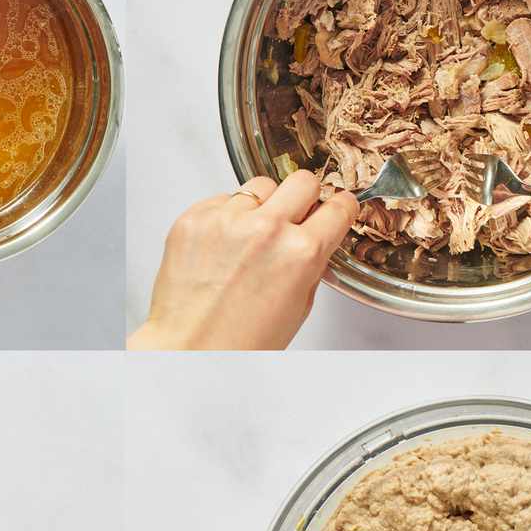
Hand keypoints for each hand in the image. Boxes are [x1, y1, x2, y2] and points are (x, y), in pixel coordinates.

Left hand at [129, 171, 357, 349]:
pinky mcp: (195, 218)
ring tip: (252, 235)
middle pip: (303, 181)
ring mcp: (227, 220)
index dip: (340, 207)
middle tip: (296, 216)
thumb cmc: (240, 341)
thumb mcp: (298, 306)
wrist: (190, 349)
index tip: (336, 207)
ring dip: (264, 205)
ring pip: (261, 186)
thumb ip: (311, 263)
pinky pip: (222, 199)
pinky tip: (224, 244)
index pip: (338, 206)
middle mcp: (265, 229)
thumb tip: (316, 238)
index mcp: (300, 253)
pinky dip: (227, 215)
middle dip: (305, 198)